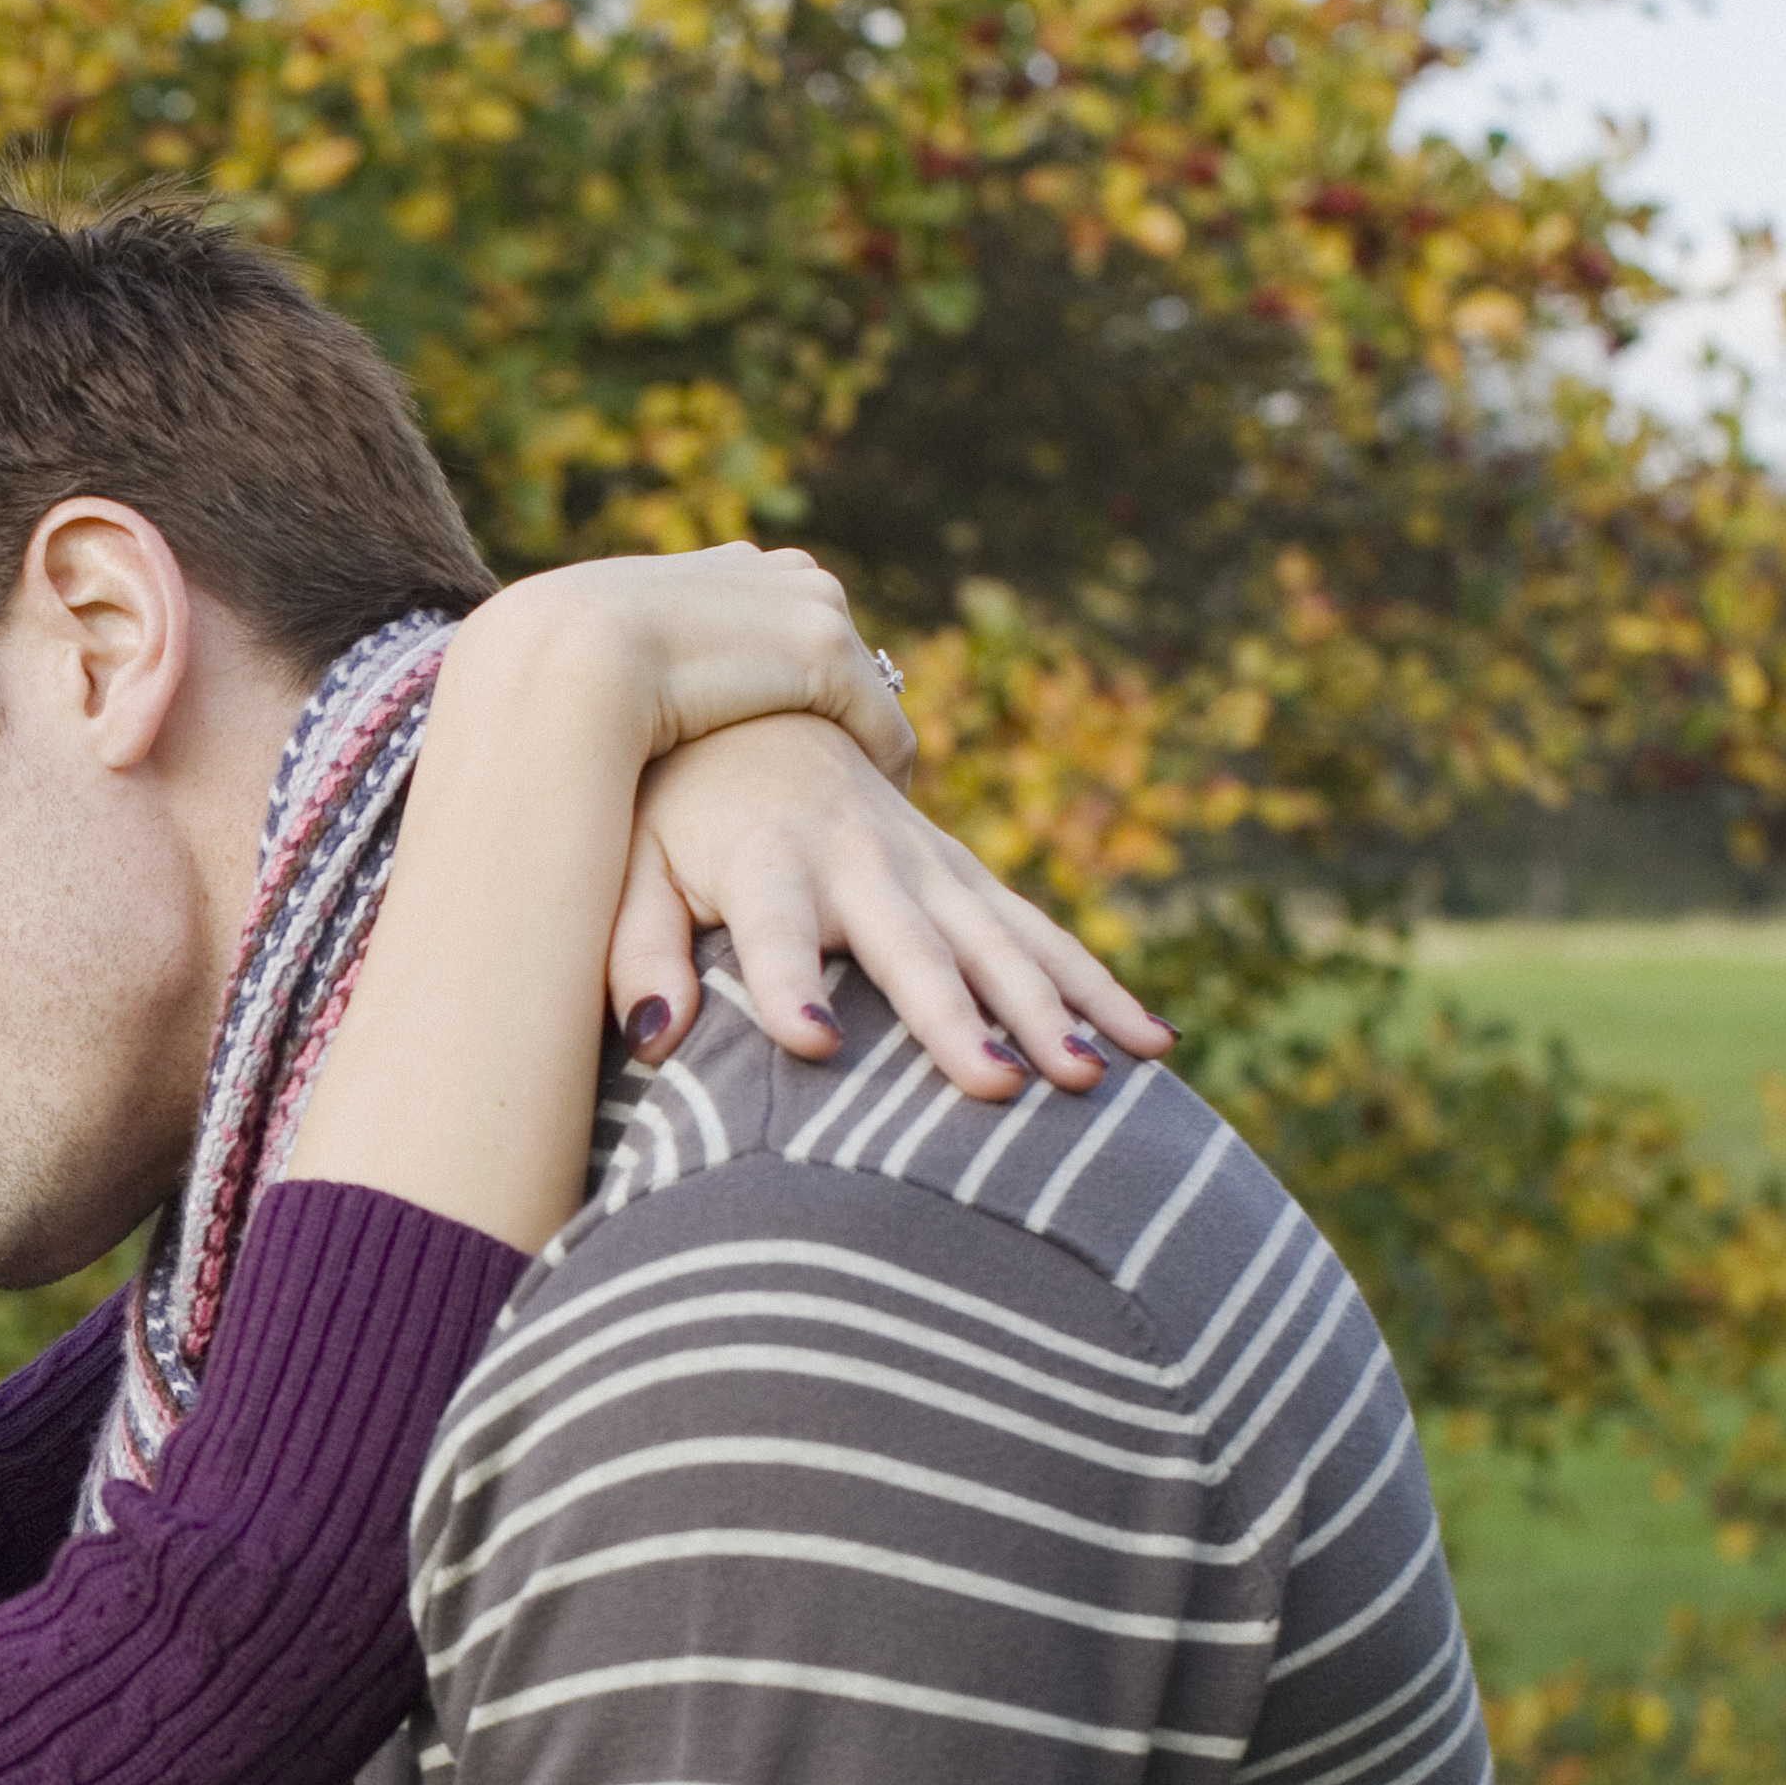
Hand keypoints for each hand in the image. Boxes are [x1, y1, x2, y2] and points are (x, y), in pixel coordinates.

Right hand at [462, 543, 916, 789]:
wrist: (557, 677)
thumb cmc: (546, 697)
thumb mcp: (582, 672)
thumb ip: (619, 679)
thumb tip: (613, 716)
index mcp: (705, 568)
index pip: (768, 606)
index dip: (777, 673)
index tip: (780, 733)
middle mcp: (762, 569)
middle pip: (823, 635)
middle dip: (831, 697)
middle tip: (834, 772)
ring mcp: (798, 605)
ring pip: (859, 682)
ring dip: (860, 737)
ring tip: (854, 801)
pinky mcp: (824, 652)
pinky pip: (881, 723)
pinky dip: (882, 767)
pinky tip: (867, 814)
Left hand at [615, 711, 1174, 1099]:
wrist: (749, 699)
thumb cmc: (670, 804)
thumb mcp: (629, 862)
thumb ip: (634, 946)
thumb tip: (651, 1038)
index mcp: (768, 858)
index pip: (773, 934)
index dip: (784, 986)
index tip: (811, 1044)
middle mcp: (857, 857)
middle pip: (909, 947)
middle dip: (953, 1015)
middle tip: (996, 1085)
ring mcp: (923, 861)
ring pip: (998, 942)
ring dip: (1049, 1008)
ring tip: (1092, 1078)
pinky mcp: (961, 872)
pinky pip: (1038, 934)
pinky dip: (1095, 985)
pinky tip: (1155, 1043)